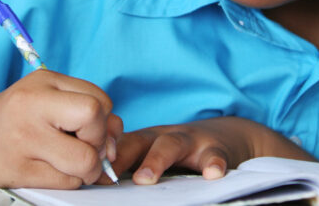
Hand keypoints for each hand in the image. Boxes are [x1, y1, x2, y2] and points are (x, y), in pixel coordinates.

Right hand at [0, 70, 121, 188]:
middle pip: (92, 118)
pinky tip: (54, 170)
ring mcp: (23, 140)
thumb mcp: (50, 98)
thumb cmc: (18, 117)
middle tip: (83, 145)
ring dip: (88, 168)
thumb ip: (87, 109)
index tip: (88, 127)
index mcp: (43, 82)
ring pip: (84, 160)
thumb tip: (114, 140)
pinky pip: (67, 182)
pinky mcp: (18, 170)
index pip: (97, 99)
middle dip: (98, 139)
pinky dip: (70, 180)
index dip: (103, 118)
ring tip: (73, 162)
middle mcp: (31, 106)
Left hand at [110, 116, 312, 184]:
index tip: (88, 174)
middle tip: (108, 176)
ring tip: (145, 179)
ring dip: (156, 160)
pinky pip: (215, 155)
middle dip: (122, 156)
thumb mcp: (156, 153)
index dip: (104, 157)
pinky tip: (212, 174)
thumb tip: (95, 182)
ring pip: (171, 144)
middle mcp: (165, 136)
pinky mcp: (217, 149)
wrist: (230, 136)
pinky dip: (213, 164)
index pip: (120, 144)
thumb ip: (131, 165)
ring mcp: (191, 141)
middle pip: (140, 141)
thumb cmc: (182, 152)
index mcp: (146, 140)